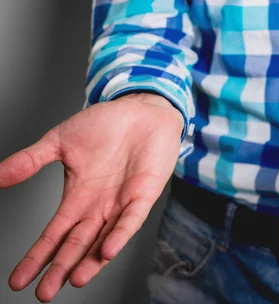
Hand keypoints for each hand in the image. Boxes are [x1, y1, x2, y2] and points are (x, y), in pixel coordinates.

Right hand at [1, 93, 183, 301]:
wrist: (141, 109)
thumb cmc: (106, 125)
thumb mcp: (60, 142)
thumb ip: (31, 160)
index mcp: (78, 197)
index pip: (54, 234)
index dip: (37, 256)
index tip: (18, 280)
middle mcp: (99, 206)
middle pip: (76, 244)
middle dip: (61, 269)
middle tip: (43, 294)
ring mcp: (122, 202)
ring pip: (104, 239)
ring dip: (90, 261)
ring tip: (74, 280)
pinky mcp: (144, 194)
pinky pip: (132, 219)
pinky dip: (120, 235)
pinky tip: (107, 251)